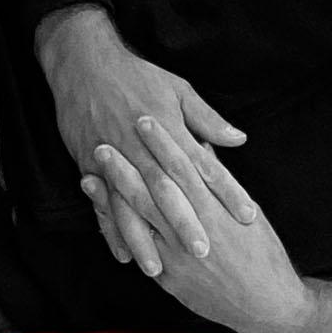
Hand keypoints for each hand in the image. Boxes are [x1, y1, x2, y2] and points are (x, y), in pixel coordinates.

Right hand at [35, 7, 258, 232]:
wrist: (85, 64)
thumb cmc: (136, 75)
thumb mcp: (178, 90)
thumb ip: (207, 120)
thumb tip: (238, 140)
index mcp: (171, 130)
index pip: (205, 166)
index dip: (227, 192)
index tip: (247, 216)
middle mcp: (143, 149)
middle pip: (167, 191)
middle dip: (184, 223)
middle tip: (203, 252)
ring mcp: (115, 160)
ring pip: (131, 206)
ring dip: (144, 238)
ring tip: (157, 268)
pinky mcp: (91, 166)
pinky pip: (102, 205)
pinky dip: (111, 231)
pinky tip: (123, 254)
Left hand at [82, 114, 315, 332]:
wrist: (268, 304)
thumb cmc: (262, 255)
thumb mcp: (247, 213)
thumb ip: (219, 182)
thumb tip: (201, 149)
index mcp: (218, 208)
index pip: (186, 168)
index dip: (164, 143)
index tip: (145, 120)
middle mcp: (196, 229)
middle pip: (156, 192)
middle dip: (127, 169)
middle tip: (102, 145)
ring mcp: (179, 255)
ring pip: (141, 222)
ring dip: (112, 199)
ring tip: (88, 177)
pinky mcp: (170, 277)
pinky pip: (138, 252)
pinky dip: (116, 235)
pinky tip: (98, 220)